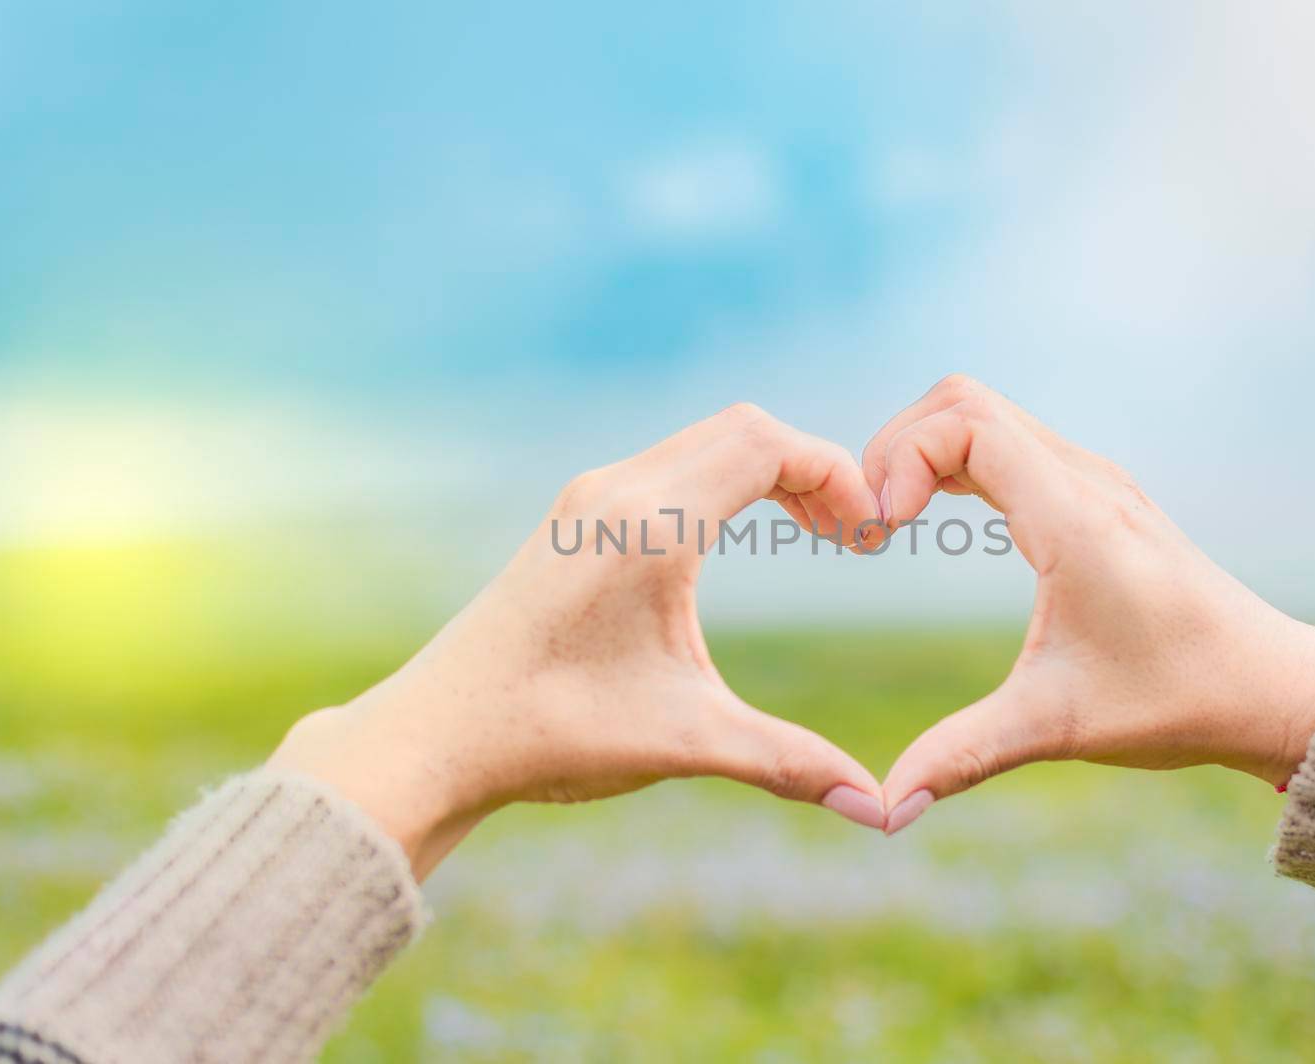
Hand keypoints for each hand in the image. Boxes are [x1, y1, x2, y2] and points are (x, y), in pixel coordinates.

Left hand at [270, 403, 887, 877]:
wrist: (436, 736)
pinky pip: (669, 465)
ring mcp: (588, 500)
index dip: (838, 474)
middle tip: (853, 534)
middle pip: (742, 428)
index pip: (767, 444)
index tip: (873, 535)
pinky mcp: (574, 519)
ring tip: (815, 532)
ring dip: (767, 471)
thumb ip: (789, 763)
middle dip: (812, 468)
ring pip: (704, 442)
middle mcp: (616, 492)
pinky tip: (740, 540)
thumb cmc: (551, 733)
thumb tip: (879, 809)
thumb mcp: (685, 740)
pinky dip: (724, 480)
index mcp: (649, 526)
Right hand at [862, 375, 1314, 833]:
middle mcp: (1086, 482)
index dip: (902, 459)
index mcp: (1075, 519)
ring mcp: (1094, 482)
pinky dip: (957, 460)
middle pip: (963, 399)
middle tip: (872, 523)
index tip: (881, 533)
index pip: (966, 423)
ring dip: (925, 450)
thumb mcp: (1057, 728)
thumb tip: (885, 810)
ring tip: (892, 521)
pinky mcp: (1097, 497)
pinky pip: (1011, 441)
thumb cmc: (1178, 701)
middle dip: (898, 446)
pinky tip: (936, 517)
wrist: (1272, 689)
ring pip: (986, 413)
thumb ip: (963, 756)